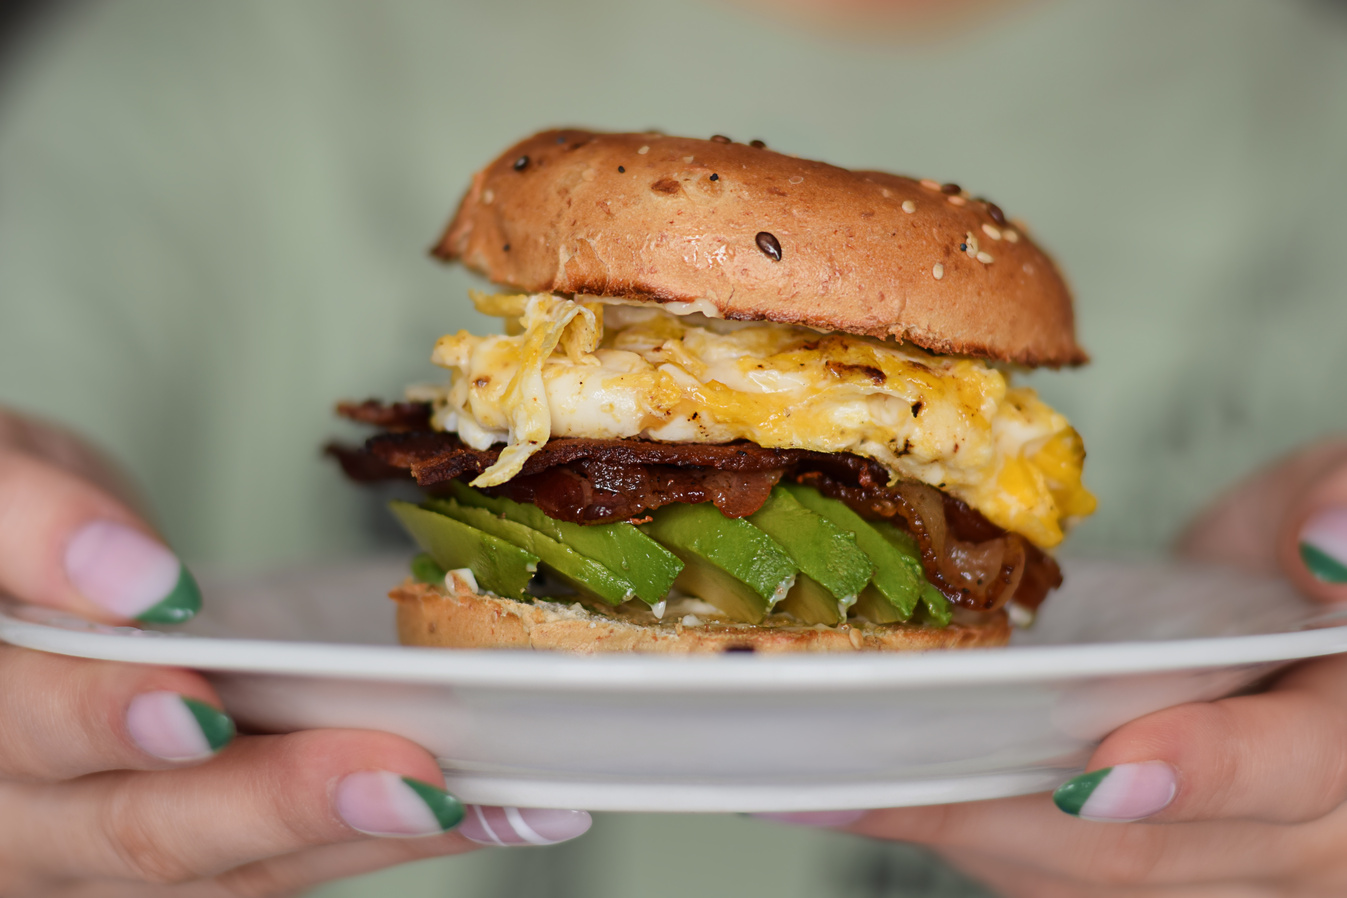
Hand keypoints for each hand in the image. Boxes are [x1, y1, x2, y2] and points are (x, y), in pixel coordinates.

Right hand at [0, 409, 589, 895]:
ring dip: (370, 836)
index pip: (26, 729)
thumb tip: (133, 579)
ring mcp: (105, 855)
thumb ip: (31, 521)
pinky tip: (486, 805)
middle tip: (406, 774)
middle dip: (280, 801)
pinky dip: (388, 836)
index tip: (204, 702)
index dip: (110, 719)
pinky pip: (287, 863)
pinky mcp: (189, 855)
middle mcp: (25, 818)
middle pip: (146, 830)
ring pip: (235, 870)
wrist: (29, 573)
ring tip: (493, 799)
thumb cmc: (13, 525)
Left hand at [767, 438, 1346, 895]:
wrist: (1302, 612)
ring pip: (1083, 878)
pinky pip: (1057, 875)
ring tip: (841, 790)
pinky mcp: (1156, 867)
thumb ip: (1344, 508)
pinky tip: (879, 796)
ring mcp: (1224, 868)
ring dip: (959, 833)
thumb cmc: (1313, 563)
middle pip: (1146, 850)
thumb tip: (1323, 545)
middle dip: (1004, 812)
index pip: (1292, 771)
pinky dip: (967, 835)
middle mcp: (1303, 839)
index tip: (1098, 767)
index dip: (1197, 773)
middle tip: (882, 778)